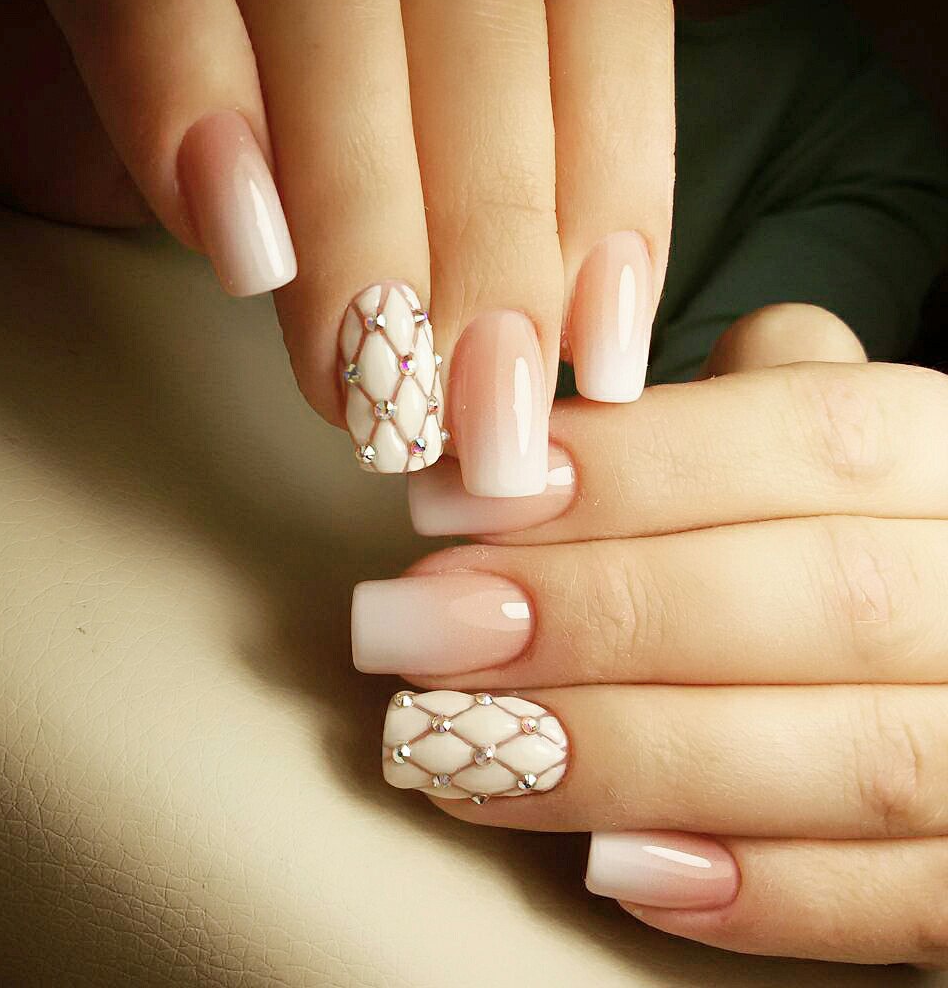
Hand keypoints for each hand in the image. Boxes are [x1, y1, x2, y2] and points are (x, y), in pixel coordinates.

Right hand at [0, 0, 674, 482]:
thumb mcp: (373, 173)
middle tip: (469, 413)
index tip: (593, 357)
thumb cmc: (227, 115)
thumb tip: (532, 360)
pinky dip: (194, 96)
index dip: (615, 175)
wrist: (13, 36)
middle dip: (489, 232)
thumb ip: (460, 213)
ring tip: (361, 378)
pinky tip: (240, 252)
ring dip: (362, 206)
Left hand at [353, 303, 947, 965]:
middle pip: (823, 596)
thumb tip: (529, 415)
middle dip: (595, 616)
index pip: (810, 436)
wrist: (944, 646)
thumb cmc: (839, 529)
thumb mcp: (807, 437)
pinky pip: (907, 900)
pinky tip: (609, 868)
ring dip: (628, 757)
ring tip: (452, 744)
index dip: (621, 470)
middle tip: (413, 628)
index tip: (448, 502)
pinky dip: (757, 892)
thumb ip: (717, 408)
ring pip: (855, 758)